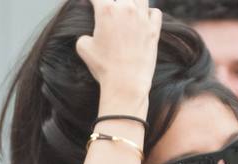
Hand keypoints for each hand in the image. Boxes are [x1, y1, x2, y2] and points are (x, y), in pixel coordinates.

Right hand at [75, 0, 160, 115]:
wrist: (126, 82)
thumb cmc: (103, 66)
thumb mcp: (83, 48)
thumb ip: (84, 35)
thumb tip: (89, 35)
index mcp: (107, 11)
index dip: (92, 0)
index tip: (90, 2)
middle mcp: (126, 9)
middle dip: (112, 2)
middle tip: (109, 10)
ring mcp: (142, 18)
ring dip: (132, 3)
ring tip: (127, 10)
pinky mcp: (154, 30)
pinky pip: (155, 12)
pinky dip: (148, 13)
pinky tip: (143, 19)